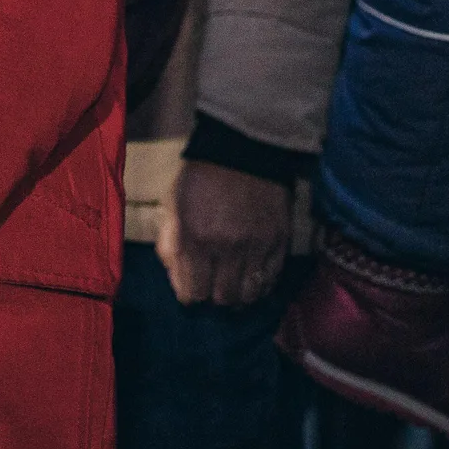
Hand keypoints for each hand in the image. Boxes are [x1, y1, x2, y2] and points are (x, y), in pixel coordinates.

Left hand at [157, 159, 290, 306]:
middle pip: (221, 299)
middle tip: (212, 283)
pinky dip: (260, 286)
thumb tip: (177, 278)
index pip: (192, 293)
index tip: (191, 286)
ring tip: (233, 284)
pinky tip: (252, 277)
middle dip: (213, 295)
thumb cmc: (201, 178)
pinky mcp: (279, 243)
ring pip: (248, 296)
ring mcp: (256, 247)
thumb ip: (170, 244)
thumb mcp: (172, 205)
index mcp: (195, 238)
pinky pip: (271, 281)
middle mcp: (226, 248)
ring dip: (238, 296)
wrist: (243, 149)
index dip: (189, 293)